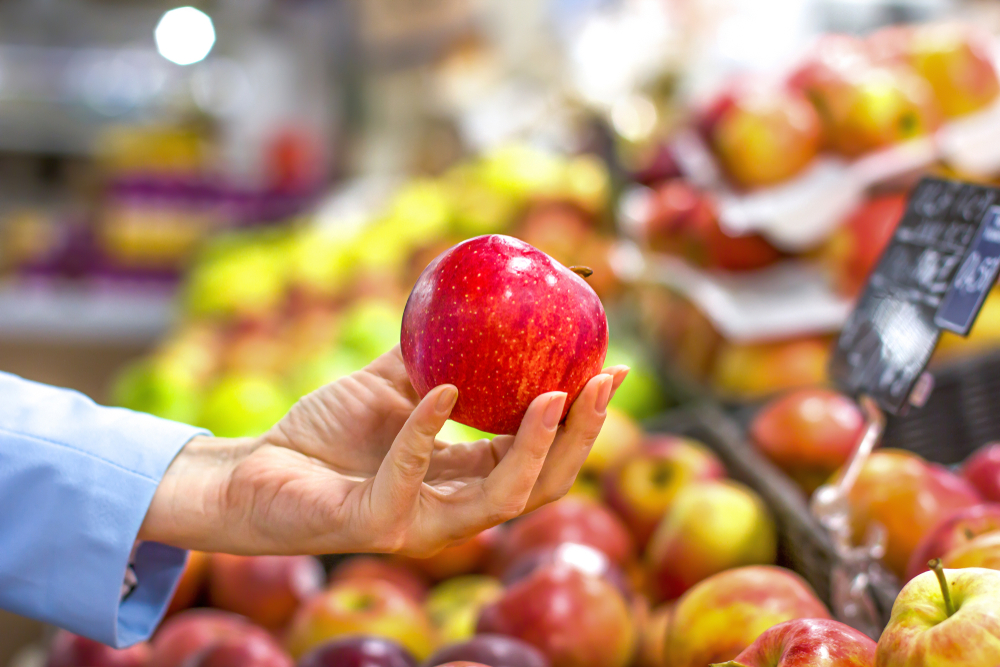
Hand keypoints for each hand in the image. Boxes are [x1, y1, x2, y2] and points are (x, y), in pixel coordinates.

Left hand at [140, 347, 627, 555]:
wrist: (251, 473)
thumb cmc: (320, 436)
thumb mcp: (387, 387)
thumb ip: (429, 358)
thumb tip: (473, 302)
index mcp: (463, 477)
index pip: (539, 455)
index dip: (581, 418)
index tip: (612, 367)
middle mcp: (453, 508)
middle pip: (542, 482)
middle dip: (581, 434)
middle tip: (605, 380)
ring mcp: (420, 522)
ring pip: (502, 496)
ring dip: (536, 444)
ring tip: (556, 394)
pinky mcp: (376, 523)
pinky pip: (412, 475)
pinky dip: (430, 429)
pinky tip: (442, 390)